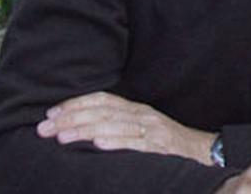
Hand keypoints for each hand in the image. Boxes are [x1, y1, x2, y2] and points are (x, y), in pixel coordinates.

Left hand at [36, 91, 214, 164]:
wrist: (205, 152)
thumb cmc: (169, 144)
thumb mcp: (144, 128)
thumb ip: (119, 125)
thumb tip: (84, 129)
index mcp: (137, 109)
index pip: (103, 99)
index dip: (76, 104)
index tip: (51, 113)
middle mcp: (143, 115)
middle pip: (103, 111)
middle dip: (71, 118)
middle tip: (45, 127)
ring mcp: (152, 130)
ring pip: (115, 125)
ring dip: (85, 130)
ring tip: (62, 136)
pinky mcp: (160, 147)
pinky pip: (137, 143)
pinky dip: (117, 142)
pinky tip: (99, 144)